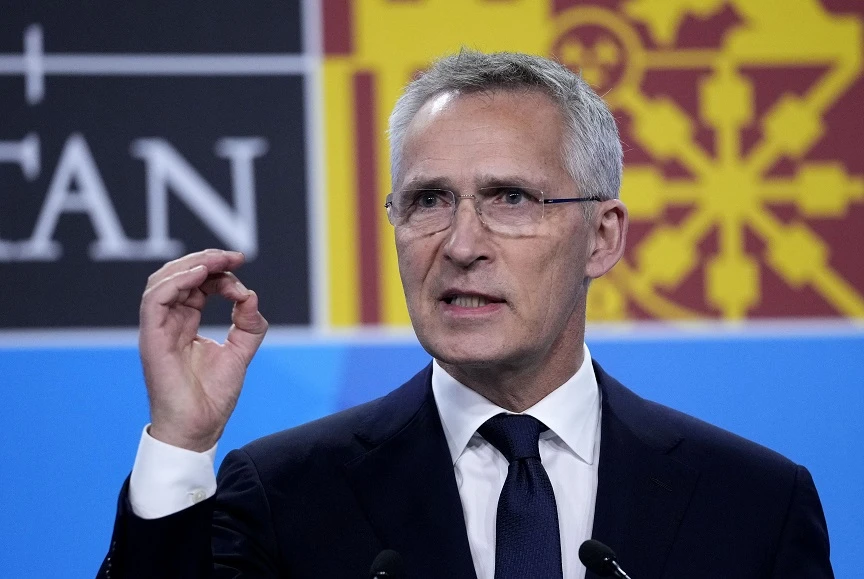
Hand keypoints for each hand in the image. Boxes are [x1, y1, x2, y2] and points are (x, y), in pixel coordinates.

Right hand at [139, 249, 268, 450]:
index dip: (219, 271)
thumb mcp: (240, 353)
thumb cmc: (213, 397)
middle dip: (207, 259)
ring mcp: (158, 329)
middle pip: (178, 276)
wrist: (198, 430)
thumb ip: (248, 325)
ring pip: (162, 281)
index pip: (197, 284)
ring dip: (191, 264)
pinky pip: (155, 300)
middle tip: (234, 255)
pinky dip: (176, 282)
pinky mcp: (152, 339)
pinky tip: (201, 275)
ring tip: (219, 261)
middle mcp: (169, 322)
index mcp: (185, 323)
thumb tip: (251, 295)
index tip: (243, 269)